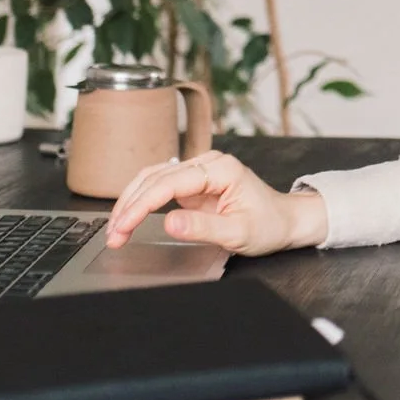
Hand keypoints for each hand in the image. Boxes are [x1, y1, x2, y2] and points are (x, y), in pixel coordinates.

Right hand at [104, 151, 328, 256]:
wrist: (285, 221)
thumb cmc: (268, 225)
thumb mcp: (238, 233)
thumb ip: (203, 227)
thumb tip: (169, 222)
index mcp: (220, 169)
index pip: (168, 183)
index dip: (141, 206)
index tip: (123, 227)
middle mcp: (207, 164)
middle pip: (155, 177)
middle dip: (129, 206)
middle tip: (113, 235)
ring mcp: (199, 171)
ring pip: (153, 178)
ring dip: (130, 201)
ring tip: (115, 229)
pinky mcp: (194, 182)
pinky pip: (160, 186)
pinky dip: (141, 201)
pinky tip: (129, 216)